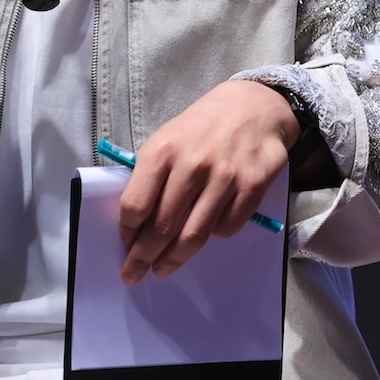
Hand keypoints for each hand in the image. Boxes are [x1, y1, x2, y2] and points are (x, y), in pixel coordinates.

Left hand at [117, 80, 297, 283]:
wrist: (254, 105)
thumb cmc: (201, 127)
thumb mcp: (167, 140)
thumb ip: (151, 177)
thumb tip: (136, 223)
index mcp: (163, 151)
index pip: (135, 205)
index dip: (127, 233)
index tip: (125, 246)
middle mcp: (192, 164)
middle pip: (162, 227)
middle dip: (144, 257)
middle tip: (135, 274)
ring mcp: (225, 176)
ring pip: (194, 235)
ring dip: (175, 258)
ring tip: (165, 268)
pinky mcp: (253, 185)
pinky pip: (228, 227)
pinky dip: (216, 235)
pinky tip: (210, 230)